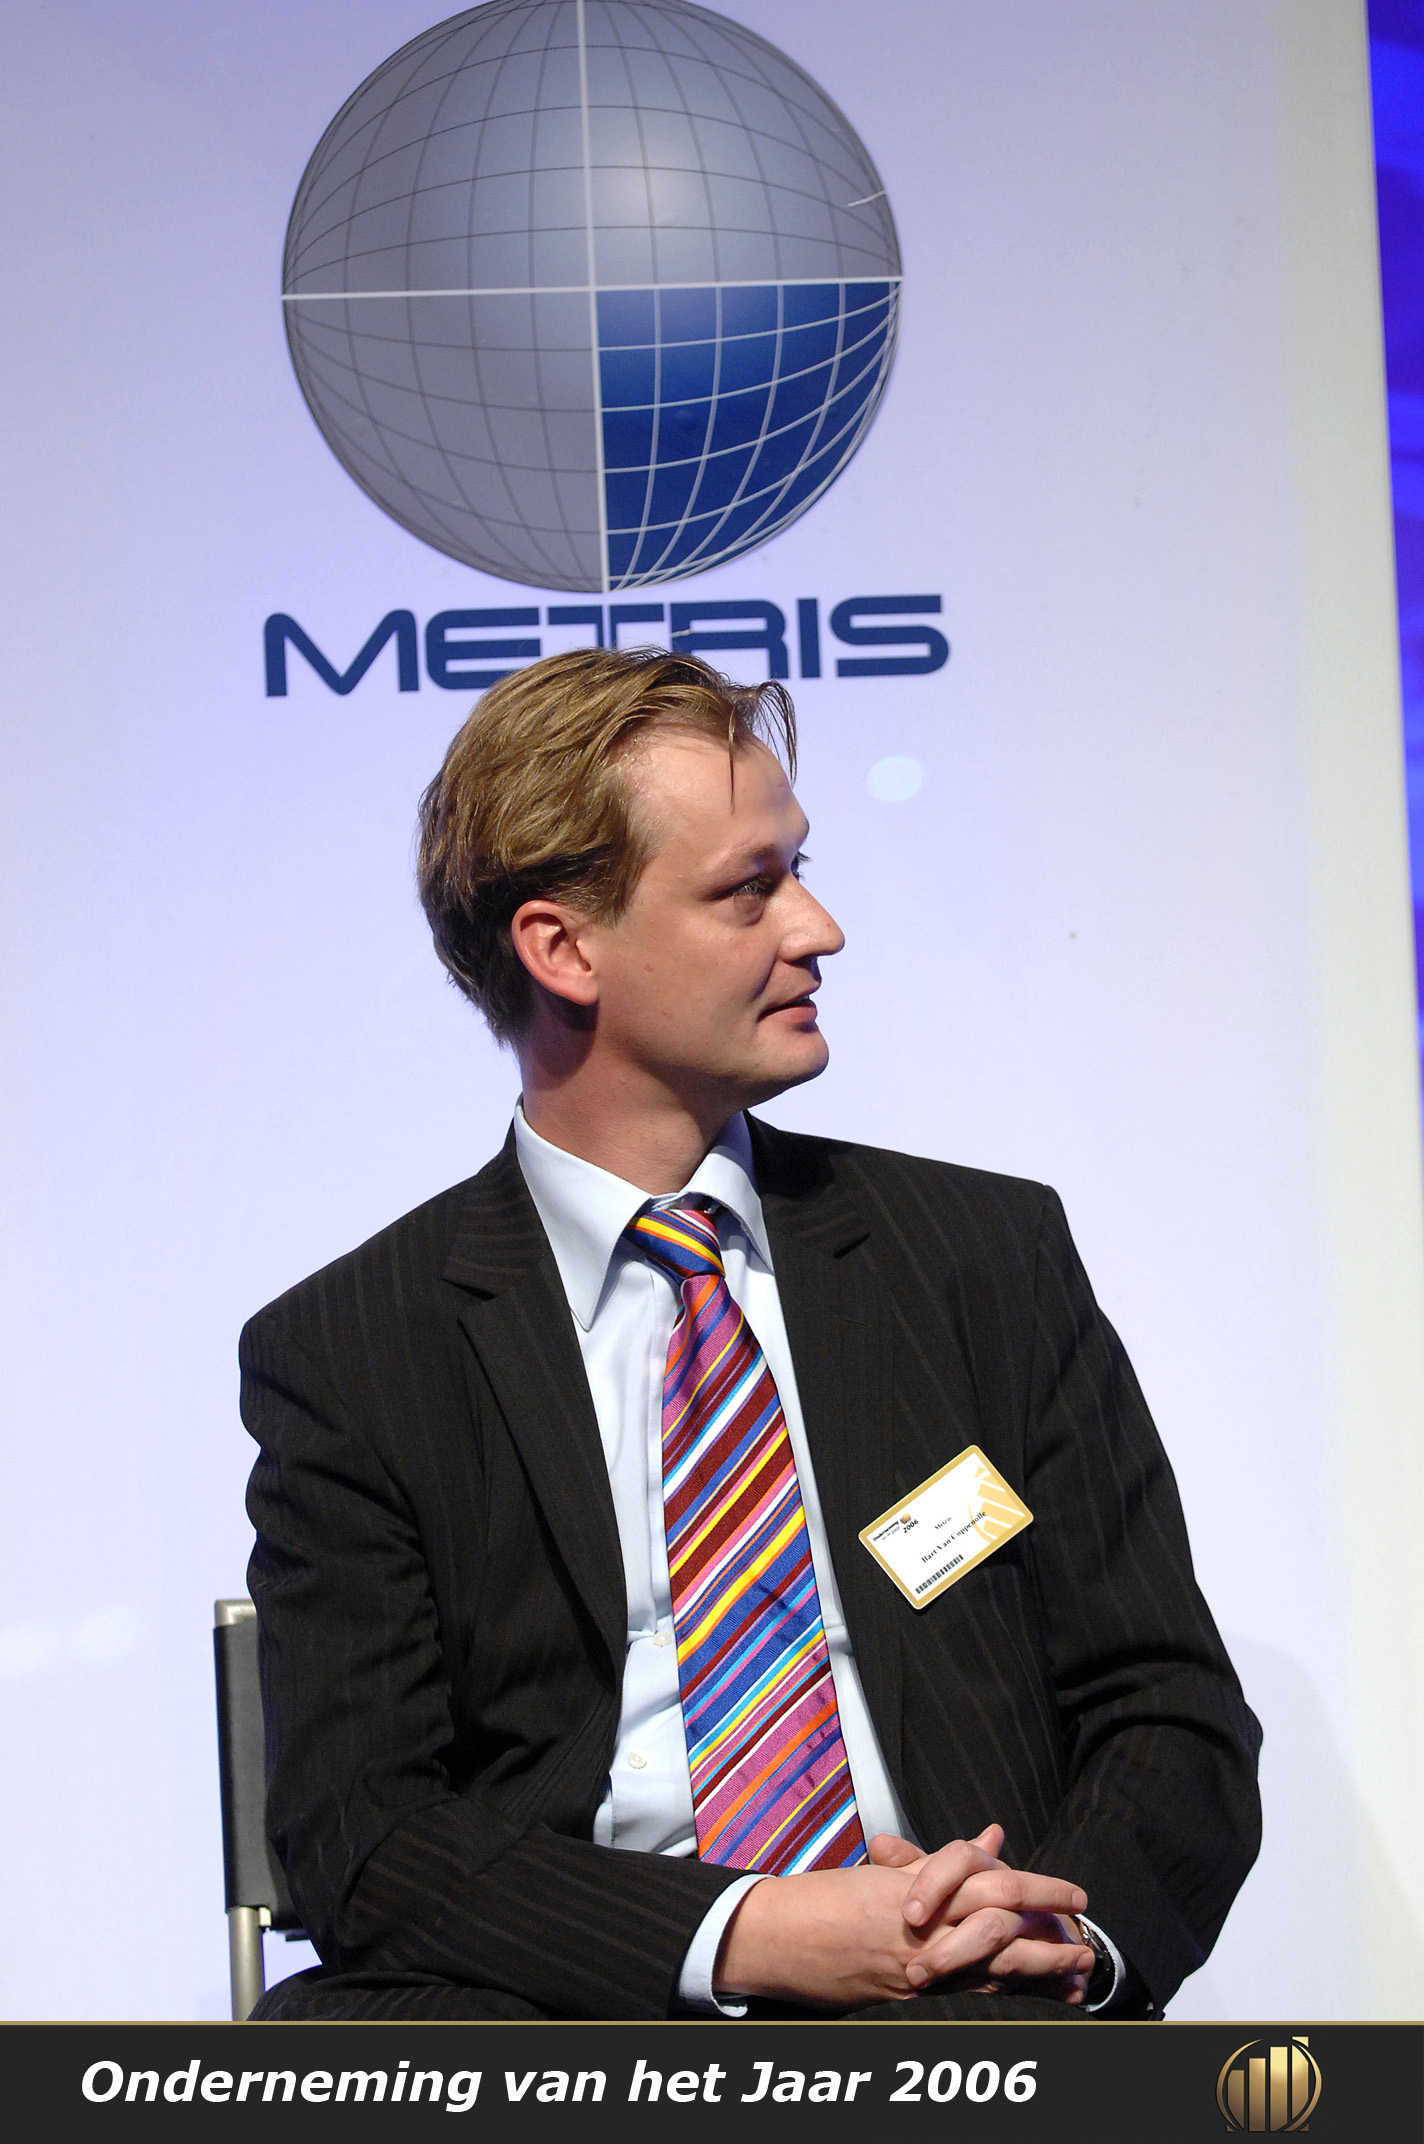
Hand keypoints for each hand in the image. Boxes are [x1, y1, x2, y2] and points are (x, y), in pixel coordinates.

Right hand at [714, 1824, 1090, 2008]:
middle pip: (1001, 1926)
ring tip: (1075, 1969)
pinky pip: (966, 1996)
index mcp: (915, 1889)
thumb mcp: (882, 1871)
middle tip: (1086, 1931)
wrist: (772, 1940)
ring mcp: (915, 1969)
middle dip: (1049, 1930)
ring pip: (992, 1969)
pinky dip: (1005, 1994)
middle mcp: (921, 1930)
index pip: (990, 1883)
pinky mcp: (905, 2000)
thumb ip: (939, 1858)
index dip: (1038, 1887)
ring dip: (1039, 1969)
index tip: (1071, 1892)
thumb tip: (991, 1836)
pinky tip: (1032, 1996)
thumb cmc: (819, 1900)